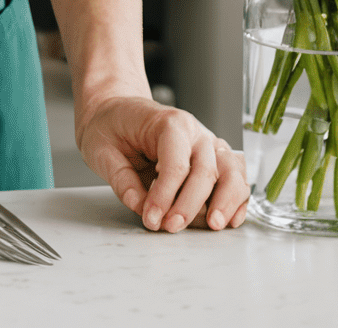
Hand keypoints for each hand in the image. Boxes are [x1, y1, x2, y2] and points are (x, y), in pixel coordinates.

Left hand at [78, 95, 248, 231]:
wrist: (117, 110)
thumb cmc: (111, 124)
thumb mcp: (100, 147)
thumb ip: (120, 178)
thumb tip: (140, 206)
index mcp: (168, 123)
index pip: (176, 164)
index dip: (165, 195)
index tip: (151, 217)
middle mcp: (194, 132)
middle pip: (206, 171)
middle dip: (191, 205)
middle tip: (171, 226)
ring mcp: (207, 144)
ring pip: (231, 172)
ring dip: (226, 202)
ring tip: (213, 225)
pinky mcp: (213, 159)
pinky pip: (235, 178)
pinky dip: (237, 199)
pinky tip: (229, 219)